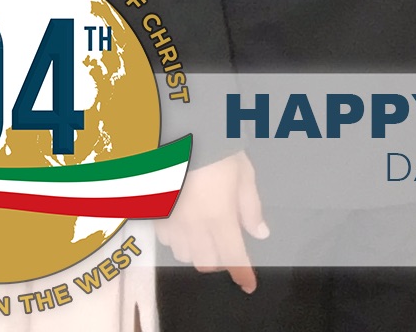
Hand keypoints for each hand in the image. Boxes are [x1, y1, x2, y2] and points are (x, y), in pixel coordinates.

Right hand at [157, 151, 268, 291]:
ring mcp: (172, 222)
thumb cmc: (218, 149)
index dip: (242, 273)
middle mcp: (194, 226)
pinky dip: (179, 238)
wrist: (182, 131)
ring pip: (186, 255)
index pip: (233, 256)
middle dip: (221, 259)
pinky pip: (167, 241)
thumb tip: (260, 233)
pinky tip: (186, 219)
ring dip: (199, 249)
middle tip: (228, 241)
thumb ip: (251, 207)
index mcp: (219, 215)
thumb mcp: (244, 172)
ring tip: (207, 227)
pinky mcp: (155, 216)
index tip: (249, 283)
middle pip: (207, 263)